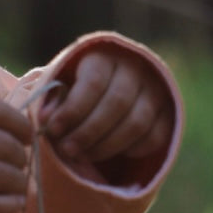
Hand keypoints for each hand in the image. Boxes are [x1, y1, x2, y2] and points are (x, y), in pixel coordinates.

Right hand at [0, 90, 33, 212]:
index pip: (1, 115)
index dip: (19, 126)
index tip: (25, 136)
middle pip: (5, 147)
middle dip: (17, 156)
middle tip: (16, 163)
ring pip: (5, 176)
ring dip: (17, 181)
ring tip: (15, 185)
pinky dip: (10, 204)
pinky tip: (10, 204)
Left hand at [40, 48, 174, 179]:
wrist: (108, 93)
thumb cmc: (75, 91)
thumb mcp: (60, 89)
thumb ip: (53, 102)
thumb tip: (44, 120)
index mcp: (104, 56)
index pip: (94, 82)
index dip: (73, 109)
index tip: (52, 130)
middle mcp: (135, 68)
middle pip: (117, 103)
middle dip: (88, 132)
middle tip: (67, 150)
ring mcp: (156, 89)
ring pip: (137, 122)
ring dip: (107, 146)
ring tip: (83, 156)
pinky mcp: (168, 112)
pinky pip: (155, 136)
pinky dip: (132, 150)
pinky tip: (111, 155)